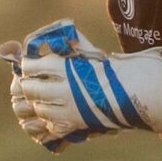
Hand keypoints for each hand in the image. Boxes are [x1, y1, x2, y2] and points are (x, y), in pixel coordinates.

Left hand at [4, 21, 161, 145]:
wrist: (134, 93)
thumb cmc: (111, 69)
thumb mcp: (91, 51)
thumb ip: (72, 43)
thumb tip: (56, 34)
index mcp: (66, 68)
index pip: (32, 66)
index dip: (27, 66)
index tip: (28, 66)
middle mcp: (65, 89)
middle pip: (31, 89)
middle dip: (27, 86)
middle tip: (28, 84)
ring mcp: (69, 109)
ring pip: (38, 109)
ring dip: (36, 104)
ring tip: (39, 100)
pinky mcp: (74, 124)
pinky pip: (50, 126)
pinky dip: (46, 121)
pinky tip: (48, 116)